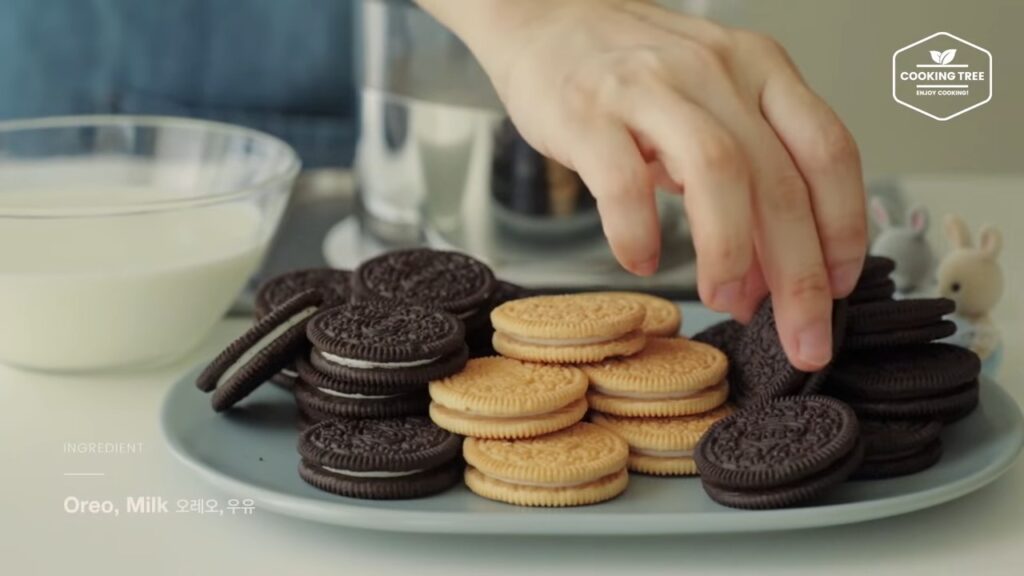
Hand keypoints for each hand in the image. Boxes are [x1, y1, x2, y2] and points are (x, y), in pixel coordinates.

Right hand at [418, 0, 866, 369]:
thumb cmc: (633, 71)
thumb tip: (765, 278)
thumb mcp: (709, 103)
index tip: (839, 287)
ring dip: (730, 254)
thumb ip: (745, 176)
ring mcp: (651, 89)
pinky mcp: (589, 113)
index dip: (844, 228)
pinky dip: (638, 233)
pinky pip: (623, 183)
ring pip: (717, 174)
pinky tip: (642, 260)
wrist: (547, 18)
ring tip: (723, 299)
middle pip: (779, 179)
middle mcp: (716, 72)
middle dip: (799, 275)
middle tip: (802, 337)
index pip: (828, 151)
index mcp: (760, 68)